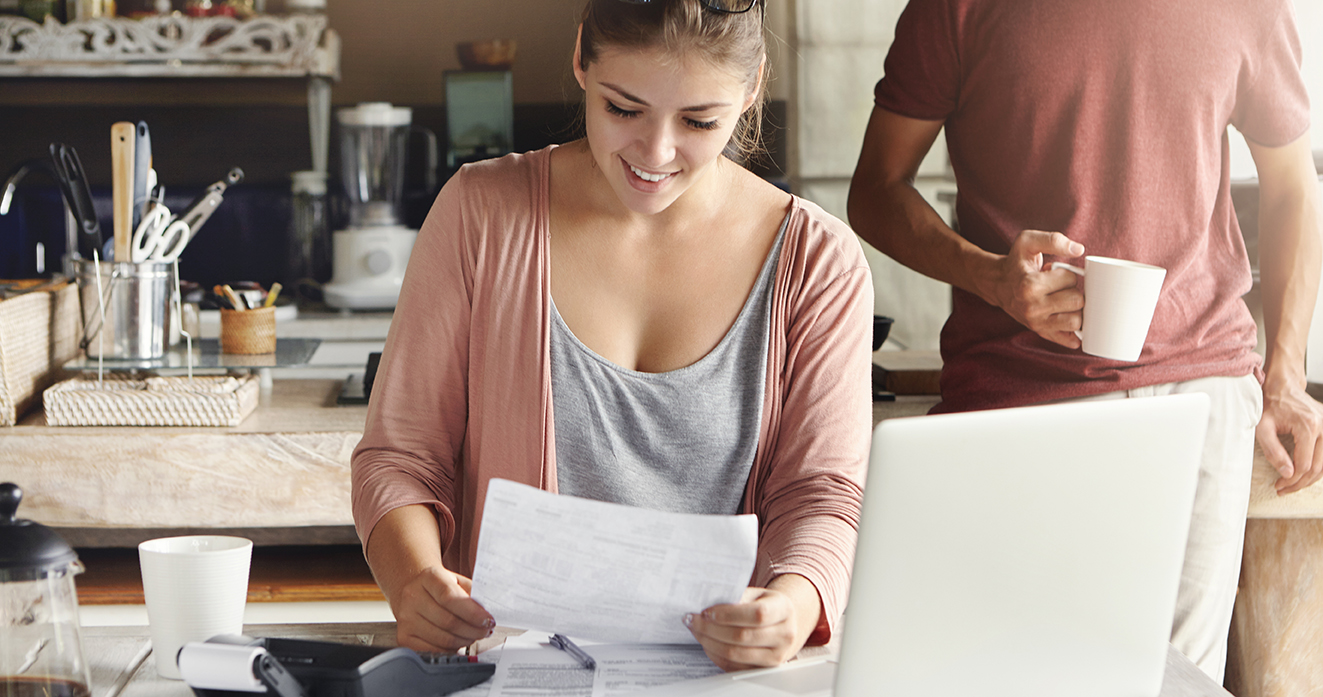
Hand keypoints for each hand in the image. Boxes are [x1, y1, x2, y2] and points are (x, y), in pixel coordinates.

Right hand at [391, 565, 494, 652]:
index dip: (472, 613)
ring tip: (474, 635)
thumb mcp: (457, 581)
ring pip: (443, 639)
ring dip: (465, 641)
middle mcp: (413, 596)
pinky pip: (433, 650)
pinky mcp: (404, 636)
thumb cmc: (440, 586)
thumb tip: (491, 611)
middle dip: (474, 630)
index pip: (450, 598)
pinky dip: (451, 650)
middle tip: (486, 630)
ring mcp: (406, 618)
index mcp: (429, 577)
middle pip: (448, 621)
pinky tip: (459, 642)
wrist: (414, 590)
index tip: (488, 620)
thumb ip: (473, 593)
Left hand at [684, 585, 811, 671]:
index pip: (757, 614)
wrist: (784, 624)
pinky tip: (706, 642)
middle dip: (711, 628)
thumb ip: (737, 596)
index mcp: (783, 609)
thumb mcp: (756, 594)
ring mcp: (776, 655)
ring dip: (709, 642)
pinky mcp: (762, 669)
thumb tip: (706, 601)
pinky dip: (715, 654)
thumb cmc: (766, 605)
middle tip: (693, 619)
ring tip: (696, 630)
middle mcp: (784, 635)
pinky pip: (733, 665)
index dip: (728, 614)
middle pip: (742, 636)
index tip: (707, 611)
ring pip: (735, 653)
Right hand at [981, 230, 1085, 348]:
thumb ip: (1053, 240)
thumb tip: (1078, 249)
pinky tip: (1070, 318)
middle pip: (1077, 301)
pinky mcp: (1041, 332)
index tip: (1056, 273)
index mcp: (1029, 285)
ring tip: (1065, 300)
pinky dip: (1076, 333)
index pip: (1070, 279)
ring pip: (1076, 321)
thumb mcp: (1027, 241)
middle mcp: (1032, 308)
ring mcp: (1037, 323)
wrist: (997, 284)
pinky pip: (1069, 340)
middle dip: (1073, 290)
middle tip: (1061, 287)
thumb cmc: (1016, 262)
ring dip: (1076, 309)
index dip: (1068, 273)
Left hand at [1257, 378, 1322, 494]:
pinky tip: (1302, 474)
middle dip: (1300, 483)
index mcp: (1308, 426)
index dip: (1291, 479)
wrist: (1282, 387)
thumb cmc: (1269, 405)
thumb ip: (1273, 451)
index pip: (1304, 464)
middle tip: (1284, 489)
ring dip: (1310, 478)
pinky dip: (1316, 468)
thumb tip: (1287, 473)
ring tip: (1292, 485)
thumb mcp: (1262, 427)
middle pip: (1318, 467)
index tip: (1278, 485)